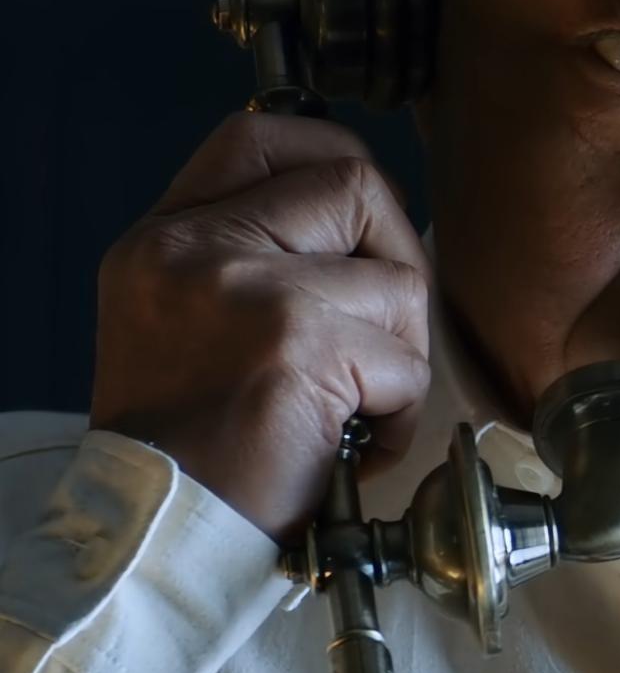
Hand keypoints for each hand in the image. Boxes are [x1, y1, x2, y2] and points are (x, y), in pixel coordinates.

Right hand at [89, 110, 432, 542]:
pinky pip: (406, 359)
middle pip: (354, 184)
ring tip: (361, 403)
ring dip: (404, 350)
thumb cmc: (189, 445)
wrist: (160, 534)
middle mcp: (196, 250)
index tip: (361, 215)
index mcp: (164, 238)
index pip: (258, 138)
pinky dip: (401, 411)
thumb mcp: (181, 318)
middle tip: (382, 330)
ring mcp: (248, 291)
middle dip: (398, 256)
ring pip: (399, 276)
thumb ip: (252, 254)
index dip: (330, 157)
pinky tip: (356, 441)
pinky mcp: (299, 347)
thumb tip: (361, 216)